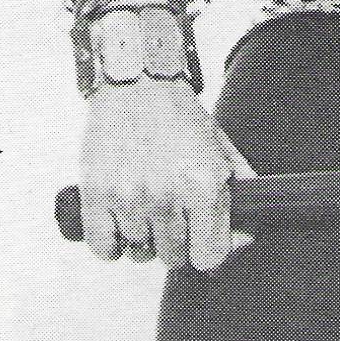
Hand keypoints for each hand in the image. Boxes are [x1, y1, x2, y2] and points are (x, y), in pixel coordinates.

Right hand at [77, 80, 253, 270]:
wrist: (137, 82)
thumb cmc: (178, 116)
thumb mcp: (222, 152)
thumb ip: (240, 197)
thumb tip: (243, 239)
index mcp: (204, 187)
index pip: (210, 257)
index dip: (208, 252)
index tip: (202, 241)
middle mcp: (167, 196)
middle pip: (174, 258)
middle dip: (176, 242)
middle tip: (171, 214)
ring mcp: (129, 197)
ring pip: (140, 253)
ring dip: (144, 239)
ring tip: (146, 210)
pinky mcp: (96, 194)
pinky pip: (105, 247)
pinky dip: (112, 242)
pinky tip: (120, 222)